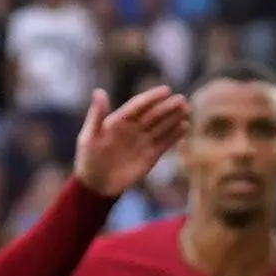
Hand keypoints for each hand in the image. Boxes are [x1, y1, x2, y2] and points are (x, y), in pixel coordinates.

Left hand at [72, 85, 189, 198]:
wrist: (96, 184)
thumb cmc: (89, 158)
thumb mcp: (90, 136)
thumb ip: (97, 114)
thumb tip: (99, 91)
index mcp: (119, 120)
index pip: (138, 105)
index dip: (152, 98)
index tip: (165, 90)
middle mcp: (133, 128)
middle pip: (153, 114)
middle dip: (167, 107)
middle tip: (182, 100)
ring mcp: (143, 141)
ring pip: (161, 126)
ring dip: (174, 118)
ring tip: (186, 110)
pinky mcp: (150, 155)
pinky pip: (164, 142)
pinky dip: (174, 135)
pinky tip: (184, 127)